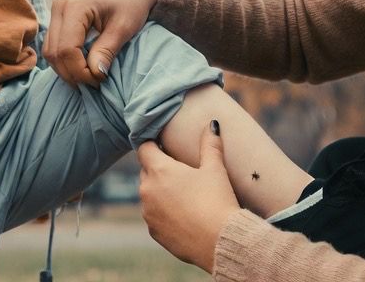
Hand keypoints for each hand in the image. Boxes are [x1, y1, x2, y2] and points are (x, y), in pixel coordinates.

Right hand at [46, 0, 159, 86]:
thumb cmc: (131, 2)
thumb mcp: (124, 28)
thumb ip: (106, 51)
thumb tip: (95, 75)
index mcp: (75, 6)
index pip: (67, 49)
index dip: (80, 71)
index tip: (100, 80)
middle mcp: (59, 7)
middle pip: (55, 53)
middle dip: (72, 74)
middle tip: (95, 84)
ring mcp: (56, 11)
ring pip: (50, 52)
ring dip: (66, 69)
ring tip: (89, 78)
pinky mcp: (58, 18)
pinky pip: (53, 45)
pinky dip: (64, 60)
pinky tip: (82, 67)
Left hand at [136, 121, 239, 272]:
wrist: (220, 241)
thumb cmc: (217, 200)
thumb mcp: (215, 169)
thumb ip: (210, 144)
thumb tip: (213, 123)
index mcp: (159, 170)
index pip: (144, 148)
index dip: (153, 144)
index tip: (163, 144)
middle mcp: (147, 190)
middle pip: (146, 171)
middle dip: (159, 168)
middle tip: (180, 170)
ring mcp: (147, 213)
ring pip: (149, 194)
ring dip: (160, 191)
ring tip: (183, 194)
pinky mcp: (153, 231)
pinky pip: (153, 215)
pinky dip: (163, 212)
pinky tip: (183, 214)